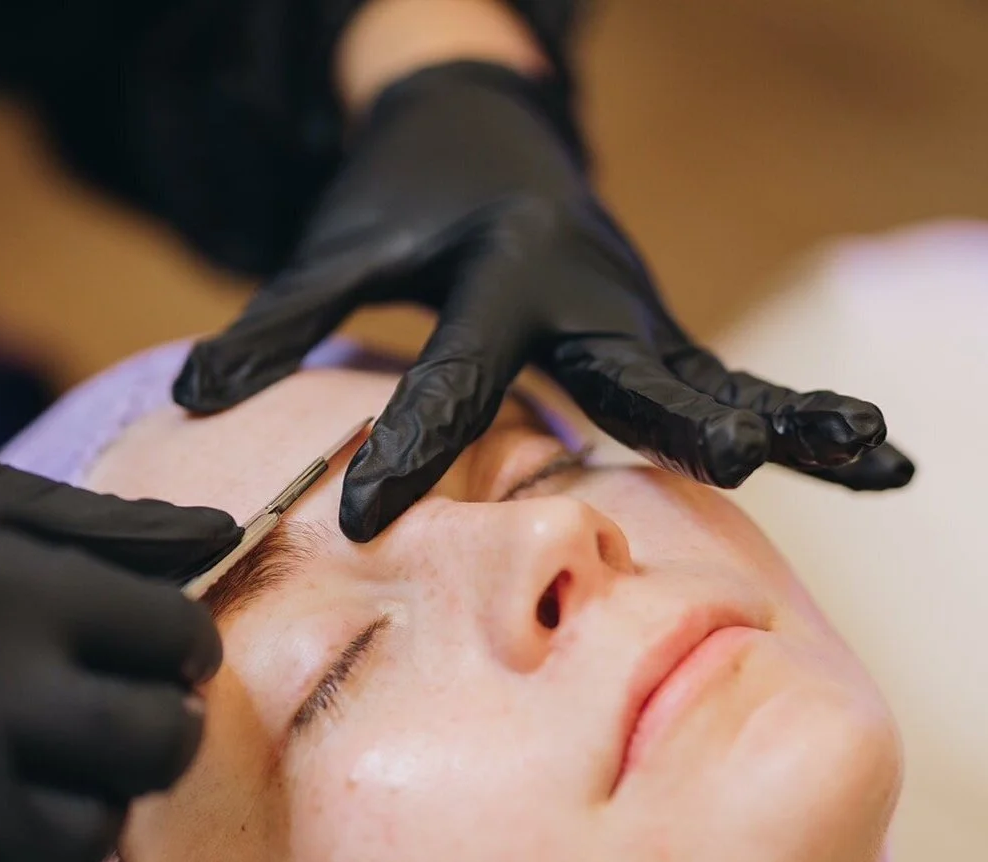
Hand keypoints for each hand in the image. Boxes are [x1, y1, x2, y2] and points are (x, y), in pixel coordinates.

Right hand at [0, 438, 240, 861]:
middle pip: (148, 742)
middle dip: (167, 726)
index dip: (189, 641)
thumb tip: (221, 532)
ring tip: (67, 764)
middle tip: (143, 707)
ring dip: (95, 806)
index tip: (171, 644)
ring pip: (78, 838)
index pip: (172, 633)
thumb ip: (97, 523)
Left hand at [174, 61, 913, 541]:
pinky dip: (801, 416)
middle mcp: (583, 296)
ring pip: (714, 375)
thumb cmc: (404, 210)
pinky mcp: (657, 335)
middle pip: (627, 367)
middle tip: (729, 462)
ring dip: (791, 417)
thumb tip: (191, 396)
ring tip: (874, 456)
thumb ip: (274, 325)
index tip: (361, 519)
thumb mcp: (335, 256)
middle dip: (675, 415)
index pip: (450, 377)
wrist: (484, 139)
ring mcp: (634, 316)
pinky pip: (732, 381)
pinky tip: (871, 455)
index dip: (408, 448)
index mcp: (494, 276)